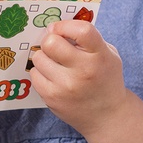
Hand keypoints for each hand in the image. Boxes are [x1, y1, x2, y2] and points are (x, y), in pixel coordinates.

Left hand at [29, 18, 127, 135]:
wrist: (107, 116)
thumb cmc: (105, 79)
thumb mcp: (108, 55)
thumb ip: (88, 39)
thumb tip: (58, 27)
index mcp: (100, 56)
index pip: (81, 30)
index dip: (65, 26)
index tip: (60, 29)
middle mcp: (84, 71)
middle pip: (51, 43)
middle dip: (50, 40)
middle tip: (54, 45)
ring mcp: (66, 86)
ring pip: (39, 58)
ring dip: (44, 57)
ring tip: (55, 62)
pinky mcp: (52, 98)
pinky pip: (34, 75)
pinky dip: (40, 72)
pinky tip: (52, 76)